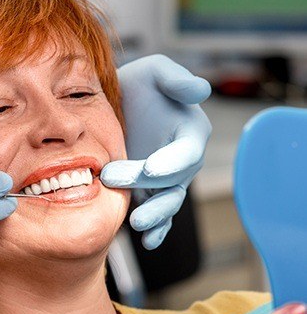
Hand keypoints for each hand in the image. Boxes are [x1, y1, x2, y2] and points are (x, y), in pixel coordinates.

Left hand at [101, 54, 211, 248]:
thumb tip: (201, 90)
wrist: (114, 106)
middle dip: (150, 187)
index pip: (186, 152)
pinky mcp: (149, 193)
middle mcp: (181, 161)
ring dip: (155, 216)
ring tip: (138, 224)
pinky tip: (147, 241)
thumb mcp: (154, 72)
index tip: (151, 168)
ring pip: (167, 203)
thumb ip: (176, 80)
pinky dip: (156, 230)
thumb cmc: (137, 85)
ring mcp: (166, 181)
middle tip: (114, 181)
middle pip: (173, 182)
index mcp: (190, 132)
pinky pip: (158, 214)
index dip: (172, 162)